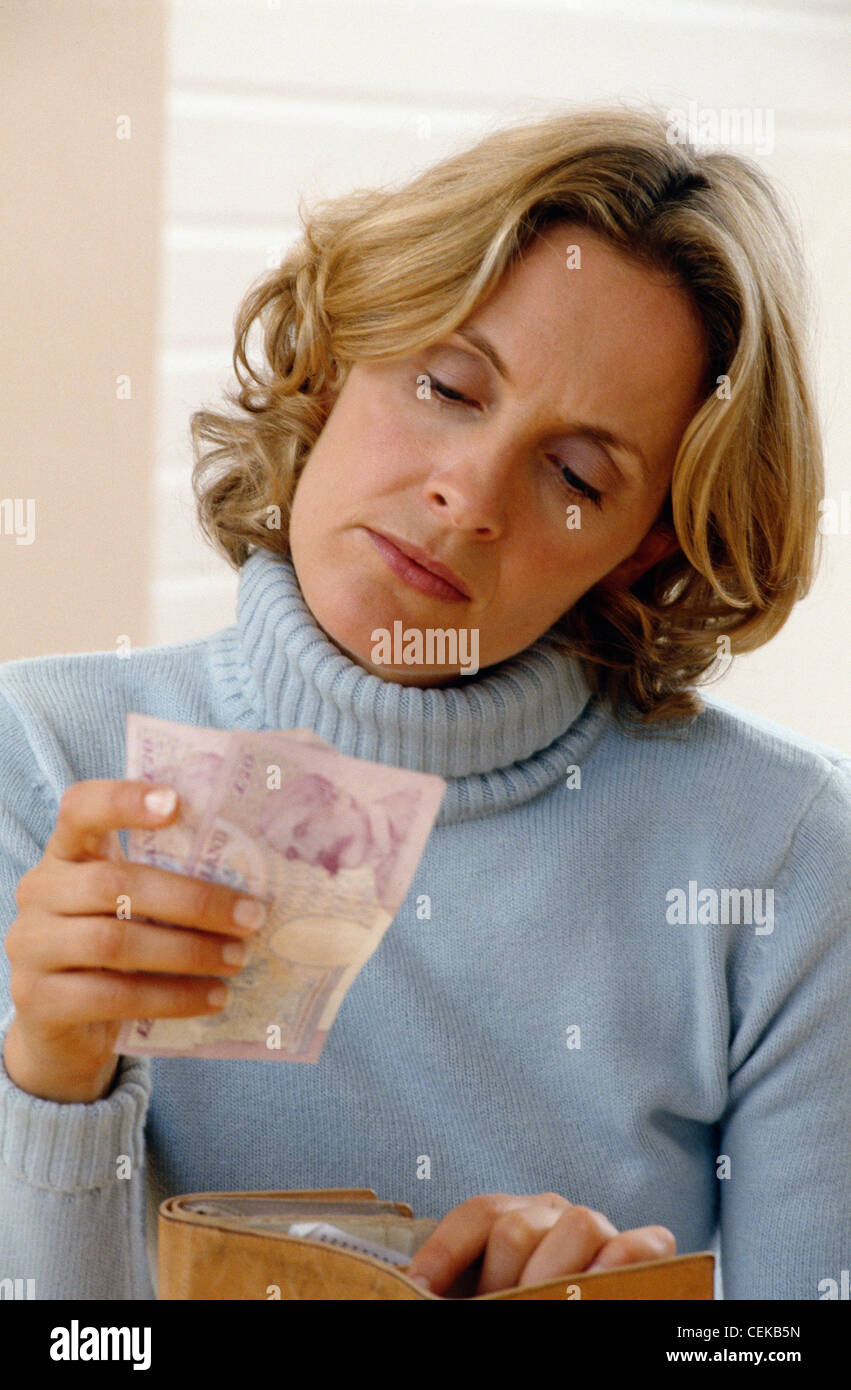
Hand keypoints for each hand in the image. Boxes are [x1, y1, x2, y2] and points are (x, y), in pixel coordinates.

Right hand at [3, 779, 266, 1103]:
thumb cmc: (113, 949)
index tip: (177, 803)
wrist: (63, 1029)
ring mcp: (31, 946)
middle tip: (250, 916)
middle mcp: (39, 891)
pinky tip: (214, 997)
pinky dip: (172, 997)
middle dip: (192, 900)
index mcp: (66, 853)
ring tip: (238, 958)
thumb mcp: (130, 905)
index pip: (81, 807)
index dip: (124, 800)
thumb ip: (165, 879)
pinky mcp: (39, 1000)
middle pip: (114, 882)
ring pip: (114, 942)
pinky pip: (113, 997)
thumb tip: (253, 878)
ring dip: (188, 951)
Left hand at [405, 1193, 676, 1295]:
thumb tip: (416, 1288)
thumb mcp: (491, 1291)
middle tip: (502, 1311)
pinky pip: (637, 1244)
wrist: (580, 1302)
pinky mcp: (648, 1248)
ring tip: (546, 1305)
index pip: (479, 1213)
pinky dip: (620, 1264)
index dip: (444, 1252)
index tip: (419, 1288)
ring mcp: (603, 1229)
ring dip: (553, 1276)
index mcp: (516, 1215)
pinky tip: (600, 1289)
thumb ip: (464, 1288)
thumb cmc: (525, 1300)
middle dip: (503, 1281)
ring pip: (579, 1224)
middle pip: (519, 1226)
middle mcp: (557, 1213)